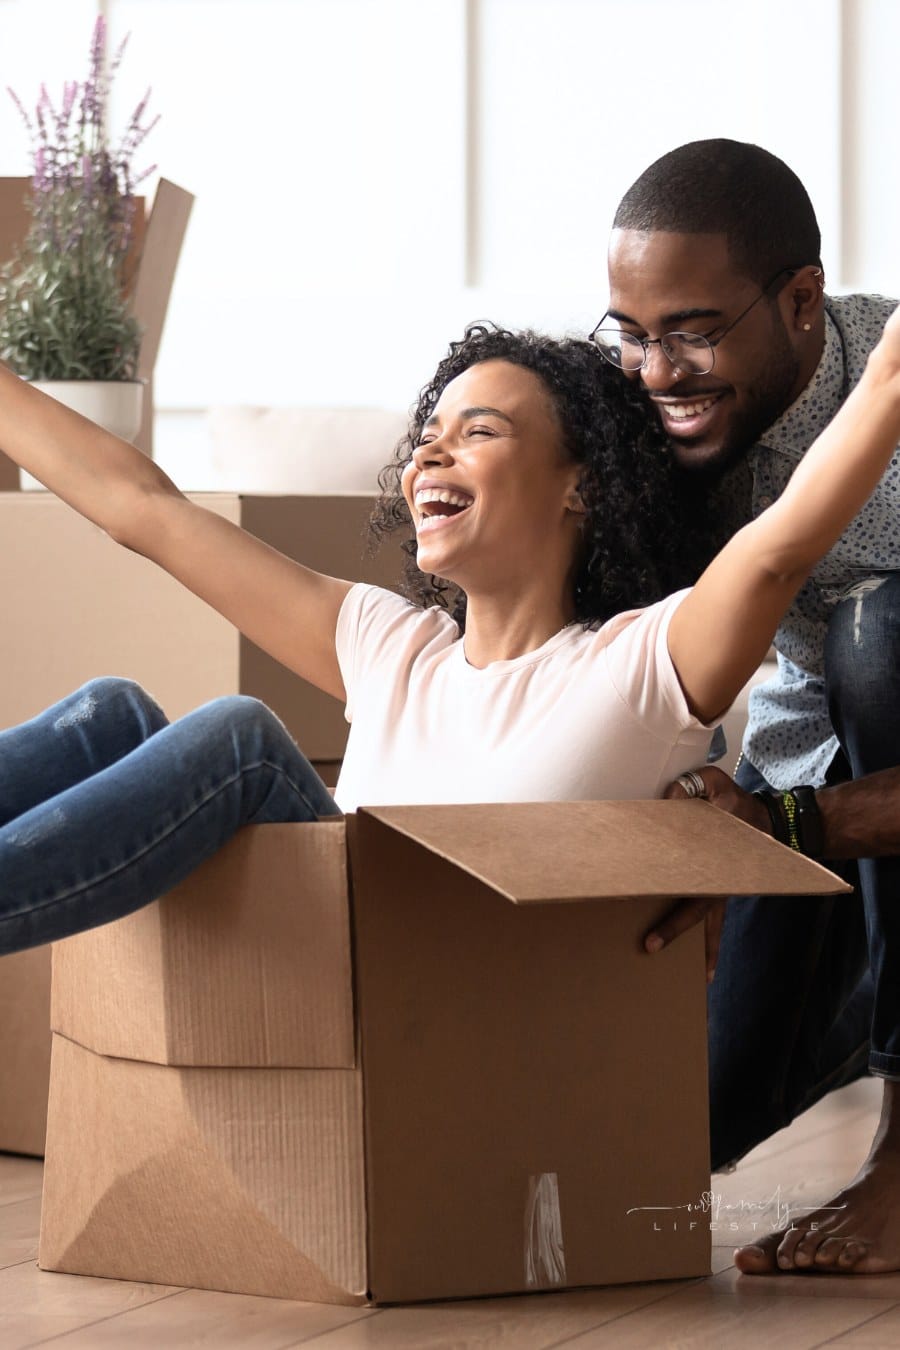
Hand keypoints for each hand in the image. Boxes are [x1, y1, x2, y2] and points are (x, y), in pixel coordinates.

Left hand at [643, 767, 773, 981]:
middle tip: (649, 948)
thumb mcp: (716, 784)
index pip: (691, 883)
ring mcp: (724, 889)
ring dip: (704, 950)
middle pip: (698, 912)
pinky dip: (710, 942)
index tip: (646, 923)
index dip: (670, 904)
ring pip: (711, 924)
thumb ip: (694, 785)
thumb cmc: (737, 803)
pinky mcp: (722, 892)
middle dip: (675, 930)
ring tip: (699, 979)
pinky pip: (713, 920)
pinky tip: (707, 969)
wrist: (771, 821)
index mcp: (717, 859)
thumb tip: (669, 800)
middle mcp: (721, 881)